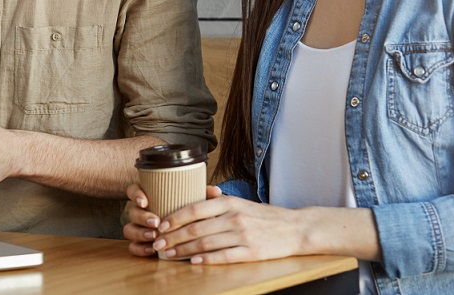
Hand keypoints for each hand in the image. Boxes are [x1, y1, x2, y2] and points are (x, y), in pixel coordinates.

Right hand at [123, 183, 223, 256]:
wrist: (185, 230)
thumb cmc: (187, 211)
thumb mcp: (194, 202)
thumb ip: (203, 196)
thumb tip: (217, 192)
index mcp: (148, 196)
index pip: (133, 190)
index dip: (136, 195)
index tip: (145, 201)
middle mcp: (140, 211)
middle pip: (132, 211)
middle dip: (142, 217)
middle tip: (156, 222)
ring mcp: (138, 227)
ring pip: (129, 229)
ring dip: (140, 233)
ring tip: (154, 236)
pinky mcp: (140, 243)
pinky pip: (132, 247)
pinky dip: (140, 248)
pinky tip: (151, 250)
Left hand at [149, 192, 304, 263]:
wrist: (295, 228)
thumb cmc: (264, 216)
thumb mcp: (240, 201)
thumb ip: (217, 199)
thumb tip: (197, 192)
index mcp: (228, 203)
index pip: (194, 208)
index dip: (174, 218)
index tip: (160, 225)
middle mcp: (234, 217)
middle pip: (196, 228)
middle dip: (173, 237)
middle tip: (157, 243)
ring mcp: (243, 235)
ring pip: (206, 244)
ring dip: (183, 250)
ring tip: (169, 254)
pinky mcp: (252, 252)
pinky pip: (224, 256)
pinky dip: (207, 259)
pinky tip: (194, 261)